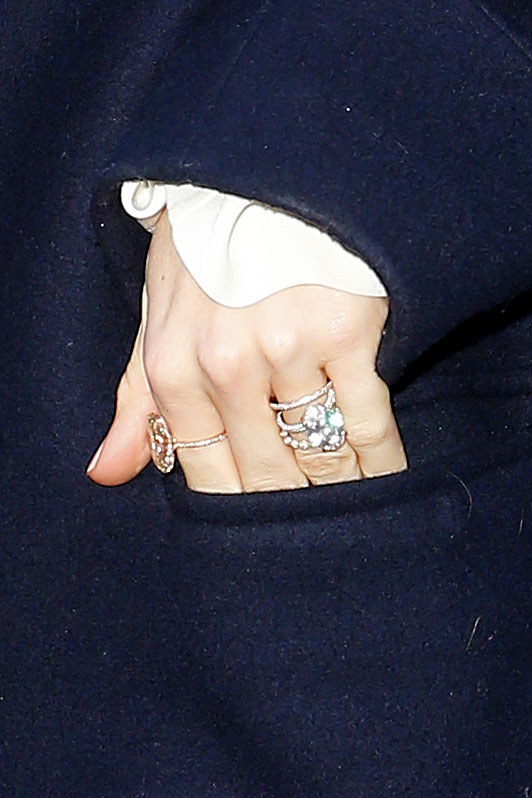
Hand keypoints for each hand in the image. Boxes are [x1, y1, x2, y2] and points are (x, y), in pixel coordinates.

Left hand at [87, 211, 406, 492]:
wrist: (261, 182)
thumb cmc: (204, 259)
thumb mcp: (157, 324)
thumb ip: (137, 403)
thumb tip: (106, 473)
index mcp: (173, 372)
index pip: (209, 475)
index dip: (244, 510)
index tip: (269, 525)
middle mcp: (226, 366)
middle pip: (269, 477)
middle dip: (294, 507)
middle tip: (315, 521)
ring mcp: (288, 349)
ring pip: (322, 457)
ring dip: (340, 490)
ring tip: (351, 503)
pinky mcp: (345, 333)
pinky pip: (368, 426)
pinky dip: (380, 462)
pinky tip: (384, 477)